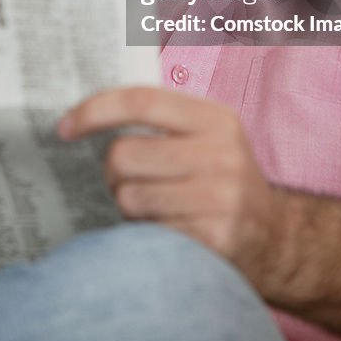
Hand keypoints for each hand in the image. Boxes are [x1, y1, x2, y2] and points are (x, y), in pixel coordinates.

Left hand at [57, 85, 283, 292]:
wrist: (275, 236)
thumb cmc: (222, 178)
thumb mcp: (207, 135)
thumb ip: (161, 118)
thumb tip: (87, 111)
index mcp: (215, 118)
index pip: (142, 101)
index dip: (95, 111)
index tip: (65, 127)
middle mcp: (220, 154)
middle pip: (124, 155)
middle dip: (114, 172)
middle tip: (133, 180)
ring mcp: (219, 198)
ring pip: (128, 197)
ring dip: (130, 206)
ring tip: (159, 207)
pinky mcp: (213, 239)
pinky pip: (146, 234)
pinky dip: (147, 235)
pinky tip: (172, 229)